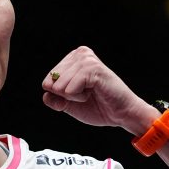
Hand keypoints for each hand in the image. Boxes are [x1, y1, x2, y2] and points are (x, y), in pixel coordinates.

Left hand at [42, 46, 156, 134]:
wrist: (121, 114)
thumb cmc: (98, 107)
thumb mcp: (69, 104)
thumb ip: (54, 99)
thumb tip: (47, 93)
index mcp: (73, 58)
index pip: (47, 81)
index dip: (60, 95)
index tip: (80, 94)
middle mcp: (79, 54)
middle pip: (51, 83)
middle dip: (66, 95)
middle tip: (87, 94)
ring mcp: (86, 59)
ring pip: (59, 87)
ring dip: (74, 97)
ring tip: (92, 93)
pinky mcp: (92, 68)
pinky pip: (69, 90)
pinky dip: (79, 98)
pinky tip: (94, 92)